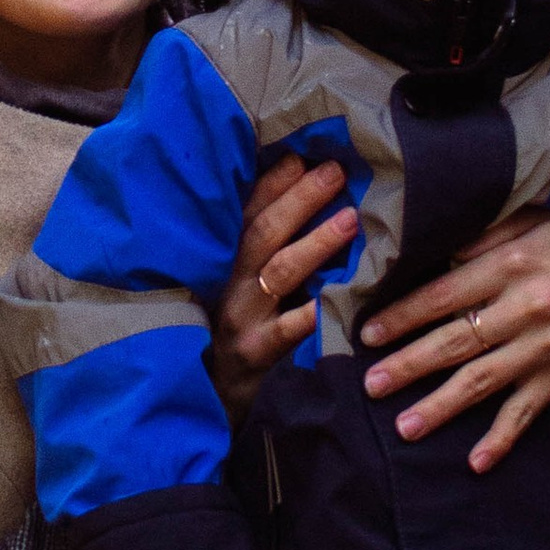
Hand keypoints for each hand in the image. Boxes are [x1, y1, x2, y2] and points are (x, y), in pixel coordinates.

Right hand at [207, 152, 360, 421]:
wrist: (201, 394)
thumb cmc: (230, 327)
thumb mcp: (233, 282)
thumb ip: (260, 245)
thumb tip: (300, 189)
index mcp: (224, 259)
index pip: (246, 210)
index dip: (272, 182)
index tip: (302, 155)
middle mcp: (229, 282)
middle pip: (262, 233)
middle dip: (299, 200)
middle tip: (335, 172)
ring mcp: (242, 318)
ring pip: (278, 274)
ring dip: (314, 243)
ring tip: (349, 220)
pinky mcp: (256, 354)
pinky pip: (289, 331)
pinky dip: (313, 313)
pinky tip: (340, 298)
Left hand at [360, 218, 549, 473]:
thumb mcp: (534, 223)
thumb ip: (486, 233)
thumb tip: (441, 250)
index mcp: (510, 266)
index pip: (444, 294)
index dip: (404, 315)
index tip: (369, 333)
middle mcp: (524, 309)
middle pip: (455, 341)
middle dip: (409, 365)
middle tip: (371, 384)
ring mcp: (542, 348)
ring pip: (482, 381)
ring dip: (441, 406)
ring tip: (404, 426)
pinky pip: (527, 412)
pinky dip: (502, 438)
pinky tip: (476, 462)